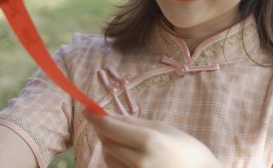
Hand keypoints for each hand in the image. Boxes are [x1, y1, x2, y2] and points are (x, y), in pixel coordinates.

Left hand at [85, 111, 222, 167]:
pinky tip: (129, 158)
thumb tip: (109, 115)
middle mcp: (139, 161)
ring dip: (110, 147)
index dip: (95, 118)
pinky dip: (116, 162)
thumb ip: (134, 123)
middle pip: (106, 143)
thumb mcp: (163, 129)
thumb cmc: (186, 149)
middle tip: (109, 124)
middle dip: (104, 131)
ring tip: (125, 143)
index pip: (110, 128)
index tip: (86, 110)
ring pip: (108, 158)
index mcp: (148, 140)